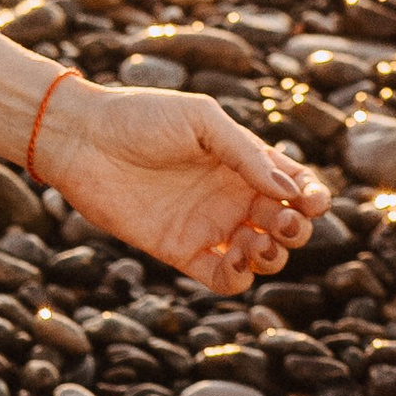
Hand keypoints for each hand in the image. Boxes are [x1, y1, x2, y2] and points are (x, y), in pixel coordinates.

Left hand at [38, 80, 329, 295]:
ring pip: (262, 256)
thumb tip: (288, 190)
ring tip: (258, 243)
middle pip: (286, 225)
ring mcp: (208, 226)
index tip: (311, 200)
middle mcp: (231, 196)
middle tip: (283, 222)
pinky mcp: (182, 252)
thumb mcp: (201, 120)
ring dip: (273, 257)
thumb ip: (246, 152)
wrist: (82, 140)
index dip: (313, 197)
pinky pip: (224, 279)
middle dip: (297, 229)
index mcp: (243, 160)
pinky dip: (240, 278)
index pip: (294, 186)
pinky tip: (233, 258)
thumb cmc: (141, 116)